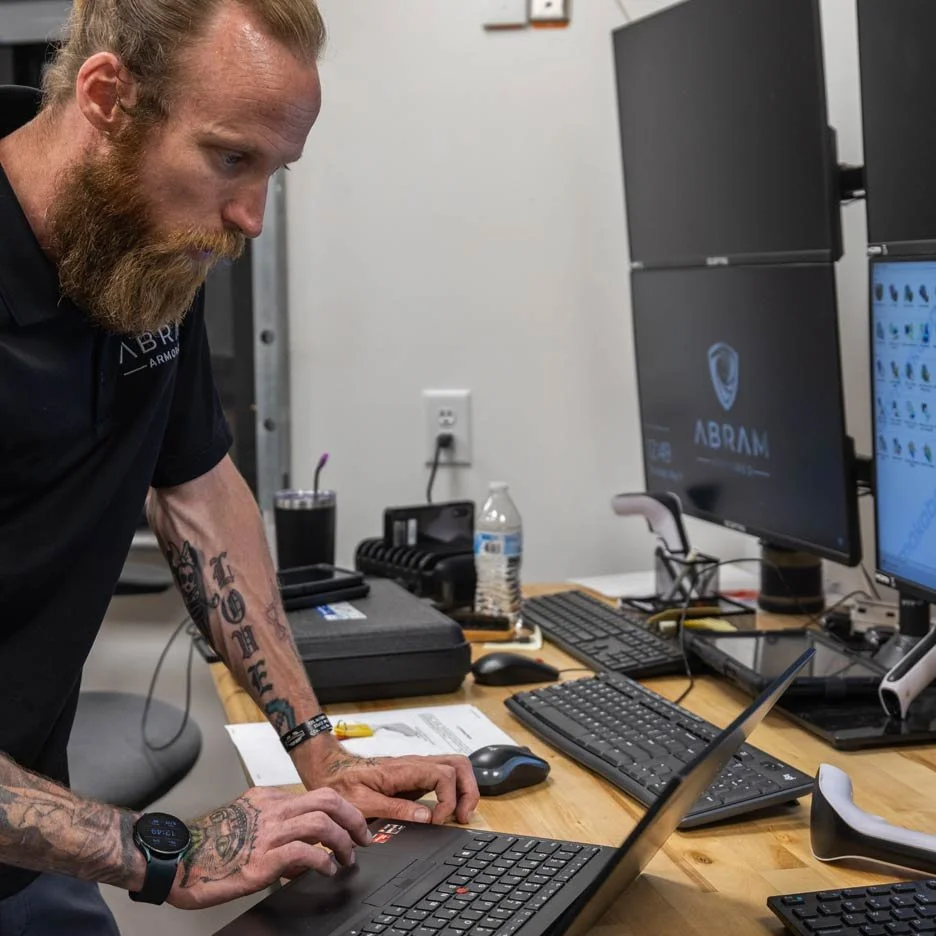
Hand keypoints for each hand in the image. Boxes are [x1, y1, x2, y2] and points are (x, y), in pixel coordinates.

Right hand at [168, 787, 370, 909]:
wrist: (174, 858)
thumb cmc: (205, 845)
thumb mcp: (243, 822)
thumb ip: (272, 827)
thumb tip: (301, 850)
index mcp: (267, 799)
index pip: (316, 795)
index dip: (342, 810)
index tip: (353, 825)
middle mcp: (271, 810)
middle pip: (327, 799)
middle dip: (353, 818)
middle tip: (363, 837)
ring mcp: (267, 833)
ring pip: (321, 822)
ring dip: (343, 840)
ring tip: (347, 857)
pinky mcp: (261, 859)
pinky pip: (304, 852)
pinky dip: (323, 860)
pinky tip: (326, 871)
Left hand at [307, 749, 479, 824]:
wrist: (331, 771)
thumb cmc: (343, 784)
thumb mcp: (363, 803)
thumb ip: (395, 809)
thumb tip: (425, 816)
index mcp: (403, 769)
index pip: (444, 774)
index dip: (448, 800)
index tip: (438, 820)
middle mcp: (415, 764)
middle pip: (458, 763)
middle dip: (468, 789)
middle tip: (463, 816)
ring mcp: (417, 769)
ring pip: (455, 766)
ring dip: (465, 789)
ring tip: (460, 815)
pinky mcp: (416, 776)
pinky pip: (445, 776)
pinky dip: (455, 790)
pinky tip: (448, 810)